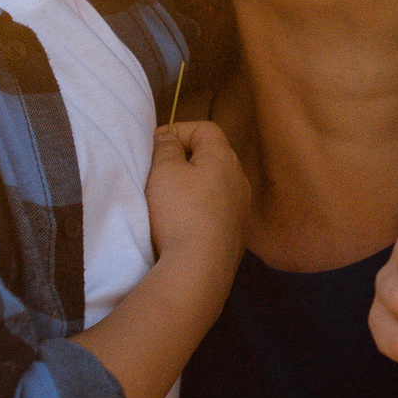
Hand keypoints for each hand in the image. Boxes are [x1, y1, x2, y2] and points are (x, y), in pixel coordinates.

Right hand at [145, 120, 248, 276]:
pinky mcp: (236, 237)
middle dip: (184, 160)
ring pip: (215, 188)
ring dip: (192, 189)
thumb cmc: (179, 212)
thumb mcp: (164, 170)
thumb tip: (170, 138)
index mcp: (224, 158)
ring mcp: (241, 211)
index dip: (178, 130)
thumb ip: (166, 147)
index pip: (205, 128)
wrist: (199, 269)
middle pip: (212, 158)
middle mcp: (240, 181)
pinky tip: (182, 226)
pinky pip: (216, 214)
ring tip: (167, 202)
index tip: (156, 146)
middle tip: (158, 172)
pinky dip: (200, 213)